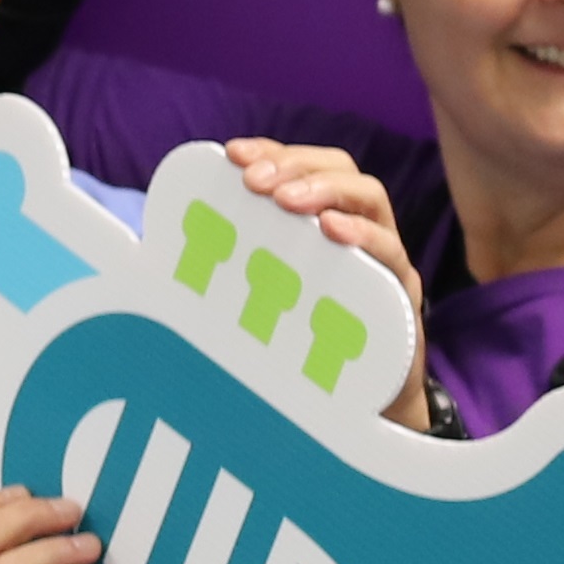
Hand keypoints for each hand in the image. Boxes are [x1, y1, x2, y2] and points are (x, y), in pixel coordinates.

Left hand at [218, 140, 435, 424]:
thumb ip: (234, 268)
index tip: (233, 155)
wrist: (355, 411)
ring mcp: (385, 262)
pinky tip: (332, 231)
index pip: (305, 167)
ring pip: (372, 200)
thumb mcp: (265, 299)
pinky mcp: (402, 298)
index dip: (273, 152)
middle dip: (296, 166)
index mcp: (324, 223)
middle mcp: (360, 232)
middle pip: (341, 170)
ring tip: (286, 200)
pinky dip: (364, 237)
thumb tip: (161, 249)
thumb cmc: (305, 350)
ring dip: (326, 191)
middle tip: (255, 181)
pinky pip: (392, 255)